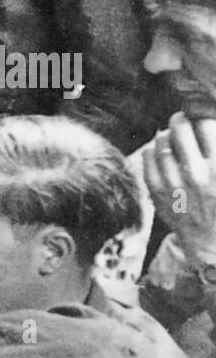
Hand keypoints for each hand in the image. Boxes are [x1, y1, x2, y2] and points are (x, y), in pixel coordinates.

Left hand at [142, 114, 215, 261]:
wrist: (210, 241)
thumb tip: (205, 121)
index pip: (206, 124)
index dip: (202, 117)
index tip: (199, 118)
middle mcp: (197, 173)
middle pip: (180, 127)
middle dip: (181, 119)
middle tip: (182, 121)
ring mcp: (174, 183)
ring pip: (161, 140)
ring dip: (167, 134)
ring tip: (173, 138)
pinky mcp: (157, 191)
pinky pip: (148, 156)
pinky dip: (154, 149)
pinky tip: (162, 153)